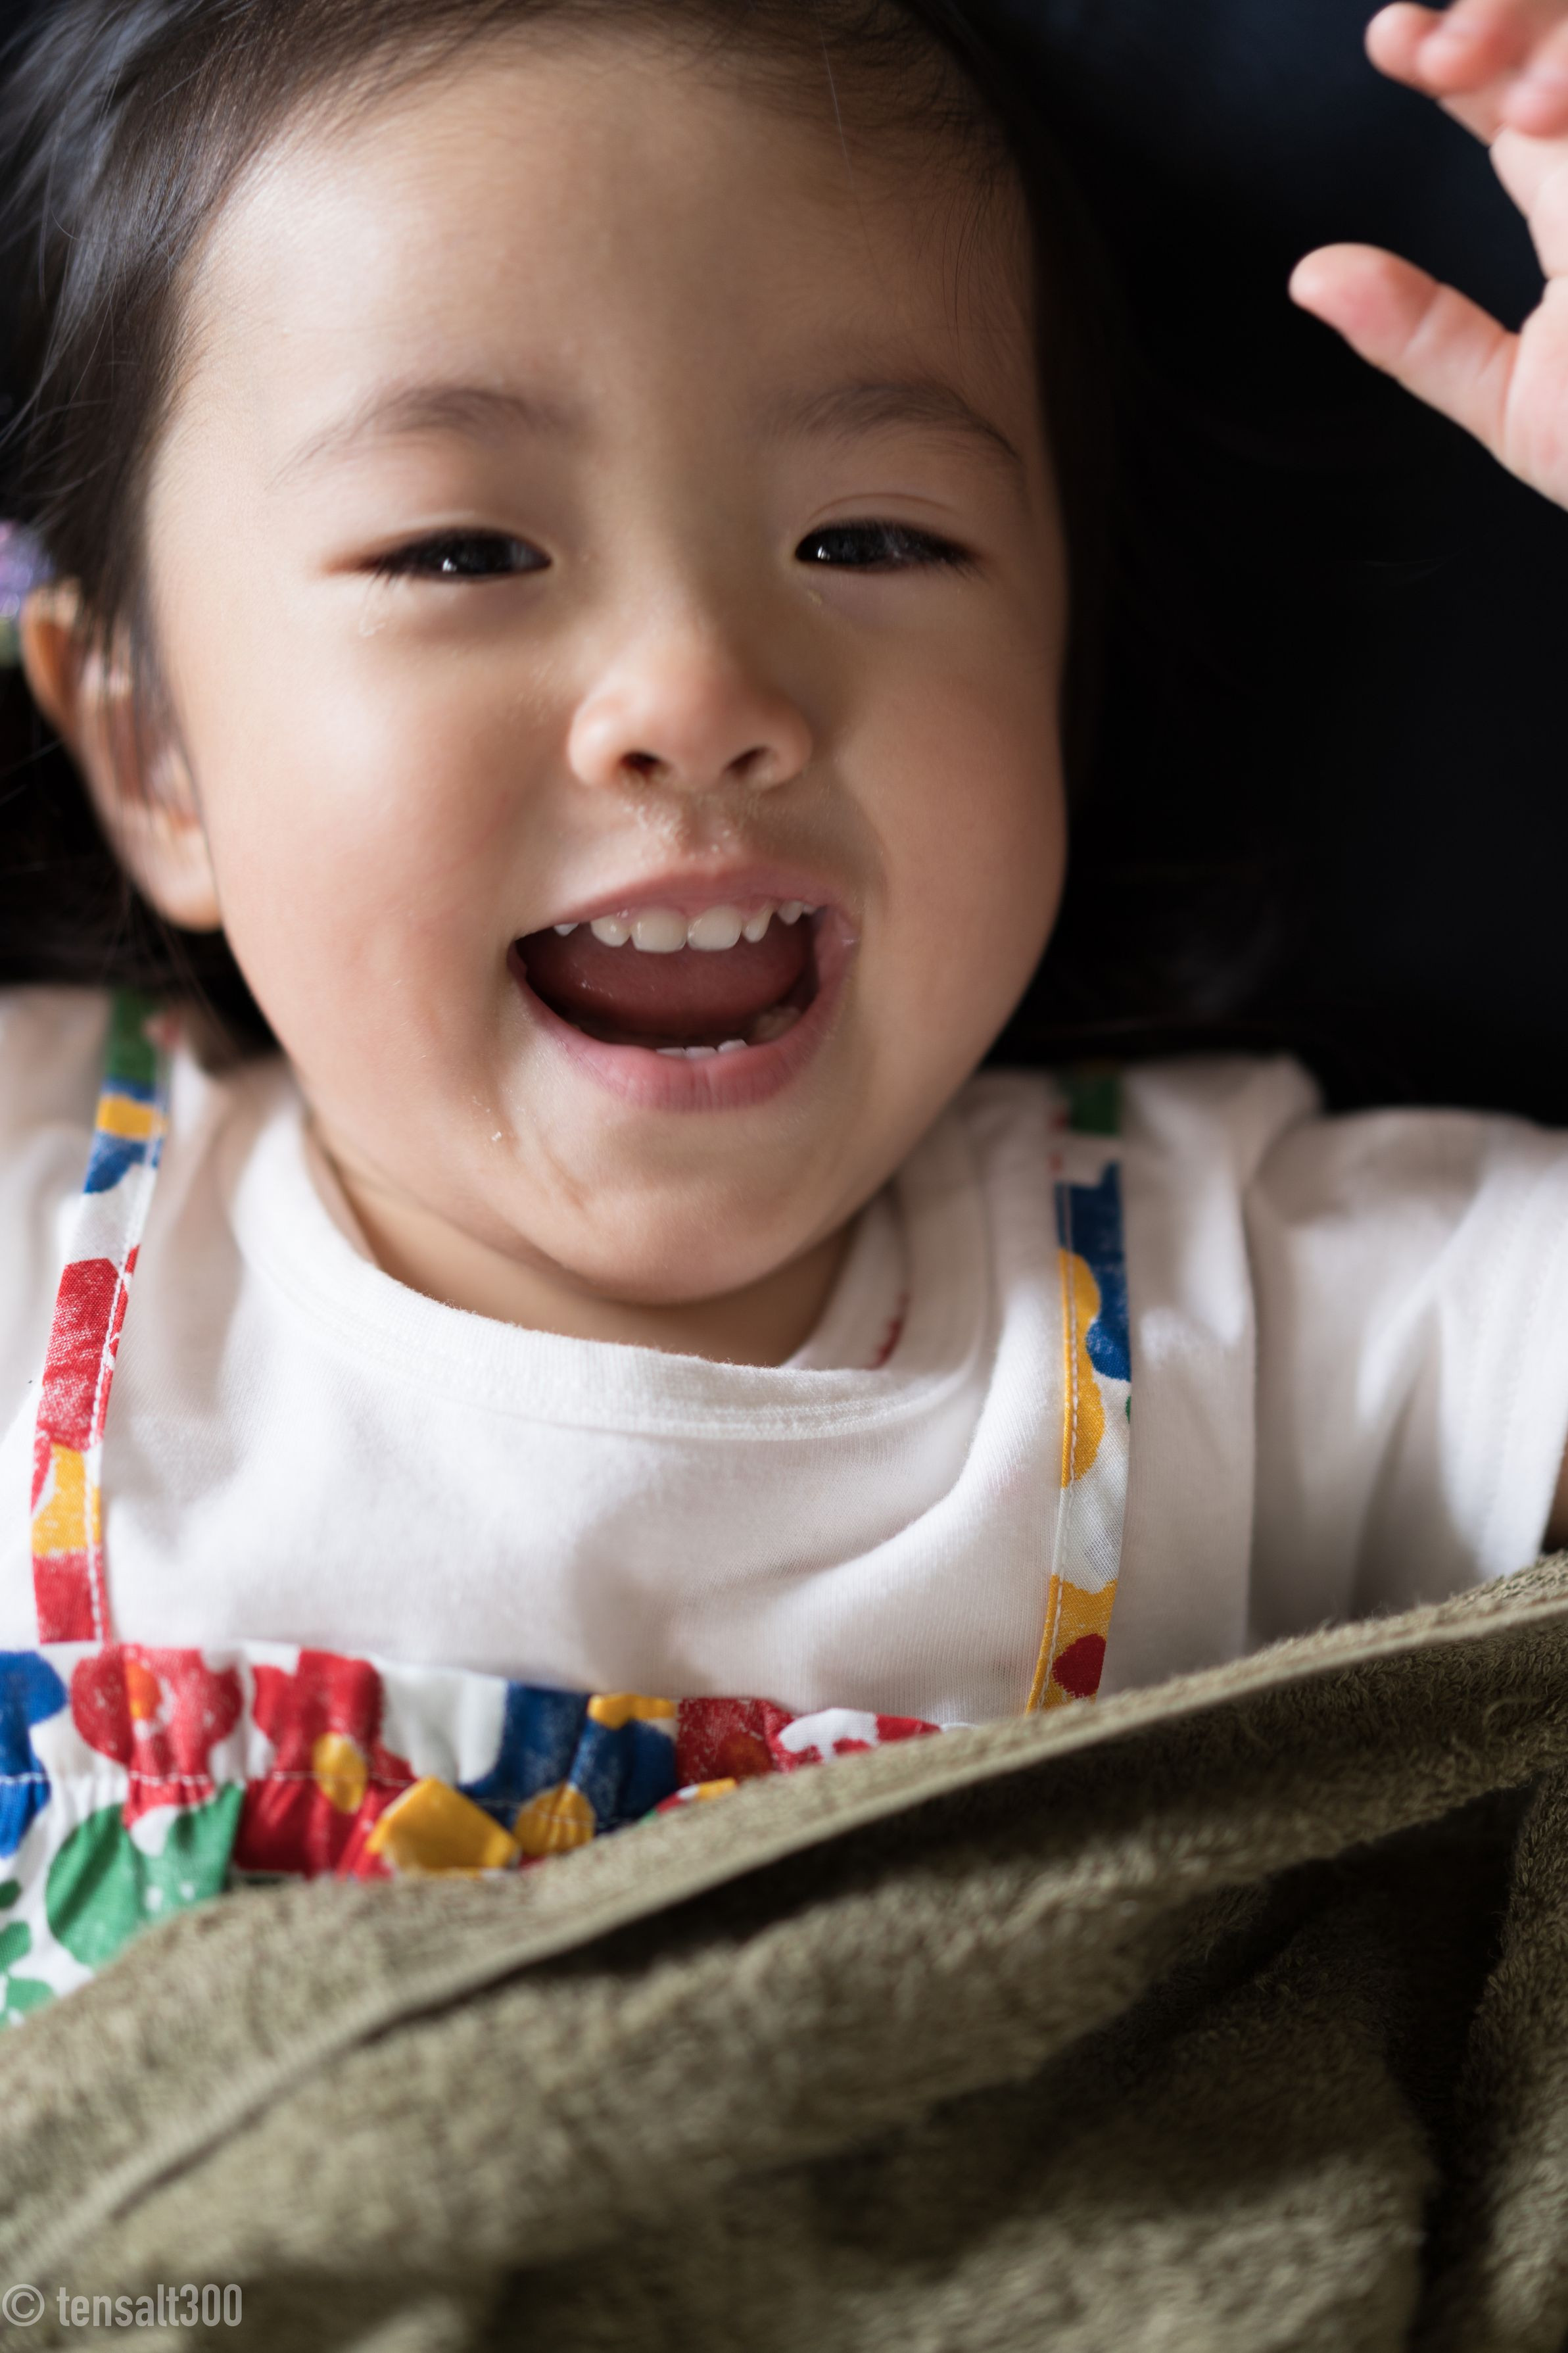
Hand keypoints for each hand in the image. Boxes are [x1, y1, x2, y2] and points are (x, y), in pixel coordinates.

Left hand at [1290, 1, 1567, 507]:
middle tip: (1443, 51)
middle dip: (1507, 23)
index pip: (1513, 97)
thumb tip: (1310, 277)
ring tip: (1507, 96)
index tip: (1389, 43)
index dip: (1455, 54)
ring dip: (1561, 46)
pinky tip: (1552, 114)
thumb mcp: (1523, 408)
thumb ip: (1423, 339)